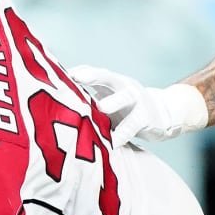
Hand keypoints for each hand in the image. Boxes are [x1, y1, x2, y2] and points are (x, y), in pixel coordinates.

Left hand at [69, 65, 207, 145]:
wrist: (162, 115)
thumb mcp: (107, 98)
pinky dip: (121, 135)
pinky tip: (111, 144)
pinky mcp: (145, 119)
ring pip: (124, 98)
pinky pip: (131, 127)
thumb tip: (52, 98)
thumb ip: (85, 96)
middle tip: (76, 78)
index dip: (79, 70)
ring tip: (101, 107)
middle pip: (108, 77)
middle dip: (93, 76)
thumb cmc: (123, 107)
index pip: (93, 71)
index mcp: (112, 81)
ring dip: (113, 102)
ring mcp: (137, 101)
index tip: (62, 71)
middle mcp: (124, 87)